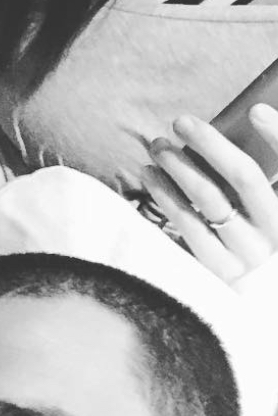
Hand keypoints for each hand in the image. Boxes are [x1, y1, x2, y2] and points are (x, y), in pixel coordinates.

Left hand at [137, 105, 277, 286]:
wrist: (255, 305)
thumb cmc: (253, 241)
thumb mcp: (261, 211)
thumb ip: (248, 181)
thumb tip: (243, 122)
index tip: (256, 110)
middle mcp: (276, 234)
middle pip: (245, 178)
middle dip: (212, 144)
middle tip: (181, 122)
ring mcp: (250, 256)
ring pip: (209, 199)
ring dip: (179, 166)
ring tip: (158, 146)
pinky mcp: (219, 273)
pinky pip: (186, 225)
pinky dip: (165, 194)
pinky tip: (150, 175)